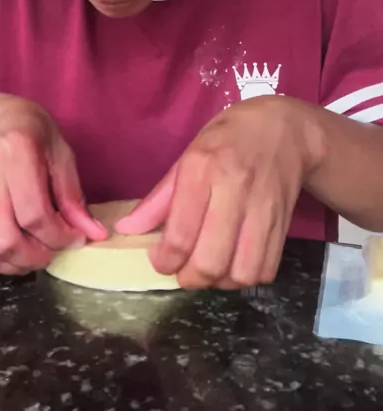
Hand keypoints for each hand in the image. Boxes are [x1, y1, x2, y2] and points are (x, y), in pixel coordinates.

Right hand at [0, 94, 106, 274]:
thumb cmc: (27, 129)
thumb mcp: (59, 149)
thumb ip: (73, 193)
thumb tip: (94, 233)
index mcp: (15, 151)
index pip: (34, 213)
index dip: (60, 236)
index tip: (78, 238)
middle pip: (6, 239)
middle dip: (39, 256)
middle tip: (58, 247)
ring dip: (21, 264)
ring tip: (42, 250)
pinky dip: (5, 262)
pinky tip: (23, 250)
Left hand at [116, 97, 323, 288]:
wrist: (285, 128)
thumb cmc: (228, 139)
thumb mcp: (188, 156)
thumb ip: (158, 198)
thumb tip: (127, 228)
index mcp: (202, 169)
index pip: (180, 234)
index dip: (165, 260)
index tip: (160, 260)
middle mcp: (234, 189)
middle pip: (210, 261)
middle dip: (190, 278)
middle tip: (183, 270)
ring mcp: (263, 209)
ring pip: (241, 273)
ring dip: (220, 282)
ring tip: (210, 269)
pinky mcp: (284, 223)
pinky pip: (265, 270)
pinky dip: (246, 278)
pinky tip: (234, 263)